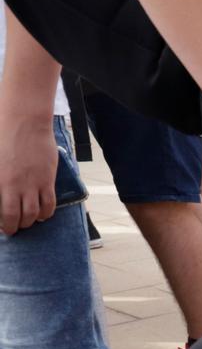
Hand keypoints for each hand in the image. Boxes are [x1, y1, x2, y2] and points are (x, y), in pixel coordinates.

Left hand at [0, 112, 57, 235]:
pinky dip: (45, 214)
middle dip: (12, 227)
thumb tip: (0, 186)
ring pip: (32, 214)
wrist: (24, 120)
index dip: (1, 221)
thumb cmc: (1, 132)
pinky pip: (48, 204)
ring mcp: (31, 184)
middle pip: (14, 216)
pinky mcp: (46, 180)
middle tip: (11, 228)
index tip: (1, 225)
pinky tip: (41, 215)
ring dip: (28, 222)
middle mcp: (13, 185)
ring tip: (26, 222)